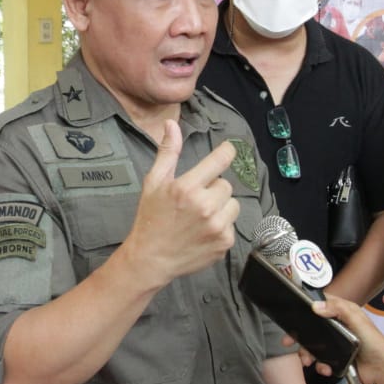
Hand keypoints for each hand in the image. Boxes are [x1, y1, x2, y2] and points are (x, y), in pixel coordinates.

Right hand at [119, 120, 238, 289]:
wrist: (151, 259)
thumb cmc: (150, 218)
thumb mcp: (154, 182)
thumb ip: (167, 152)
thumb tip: (172, 124)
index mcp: (187, 187)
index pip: (220, 159)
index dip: (227, 152)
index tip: (228, 150)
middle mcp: (205, 206)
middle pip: (226, 184)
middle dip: (213, 189)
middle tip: (195, 200)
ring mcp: (217, 226)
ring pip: (233, 204)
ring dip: (221, 207)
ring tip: (201, 216)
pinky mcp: (224, 243)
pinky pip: (232, 224)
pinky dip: (221, 226)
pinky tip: (203, 232)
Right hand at [302, 297, 383, 382]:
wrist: (382, 370)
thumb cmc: (375, 343)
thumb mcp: (357, 320)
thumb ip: (338, 309)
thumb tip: (316, 306)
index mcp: (343, 314)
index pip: (322, 305)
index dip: (308, 308)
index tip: (294, 313)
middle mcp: (338, 327)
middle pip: (313, 328)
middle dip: (300, 337)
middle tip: (288, 342)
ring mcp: (336, 344)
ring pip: (314, 347)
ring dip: (308, 354)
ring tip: (308, 361)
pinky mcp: (336, 359)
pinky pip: (321, 361)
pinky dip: (320, 366)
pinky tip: (325, 369)